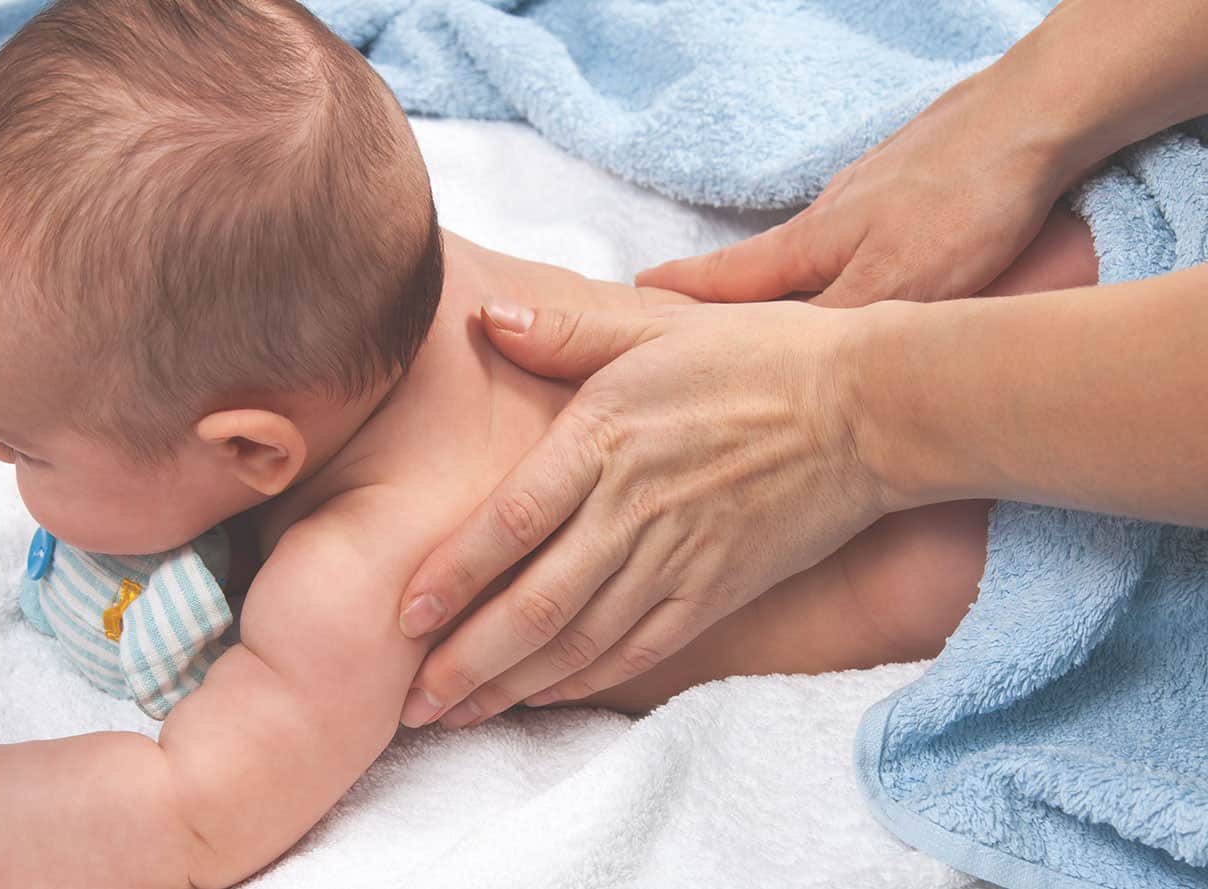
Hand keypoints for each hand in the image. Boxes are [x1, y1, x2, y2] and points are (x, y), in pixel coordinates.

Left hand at [398, 299, 885, 726]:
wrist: (870, 408)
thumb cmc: (757, 356)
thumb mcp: (658, 323)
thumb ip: (568, 327)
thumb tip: (490, 318)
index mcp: (605, 440)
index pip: (510, 522)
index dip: (452, 576)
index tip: (403, 617)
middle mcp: (632, 511)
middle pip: (534, 604)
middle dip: (466, 661)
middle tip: (411, 703)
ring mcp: (677, 560)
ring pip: (579, 641)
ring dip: (512, 684)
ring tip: (458, 716)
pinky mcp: (716, 591)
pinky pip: (639, 650)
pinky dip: (585, 681)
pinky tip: (543, 698)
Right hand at [638, 72, 1079, 306]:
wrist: (1030, 122)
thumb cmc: (960, 203)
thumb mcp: (895, 286)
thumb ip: (834, 329)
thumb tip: (774, 371)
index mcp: (807, 246)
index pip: (723, 281)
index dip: (676, 297)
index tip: (630, 302)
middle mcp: (825, 222)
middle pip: (756, 270)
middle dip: (718, 300)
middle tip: (681, 324)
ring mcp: (866, 203)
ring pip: (807, 259)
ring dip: (777, 290)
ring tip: (763, 322)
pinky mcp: (908, 194)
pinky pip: (851, 244)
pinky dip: (832, 269)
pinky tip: (853, 278)